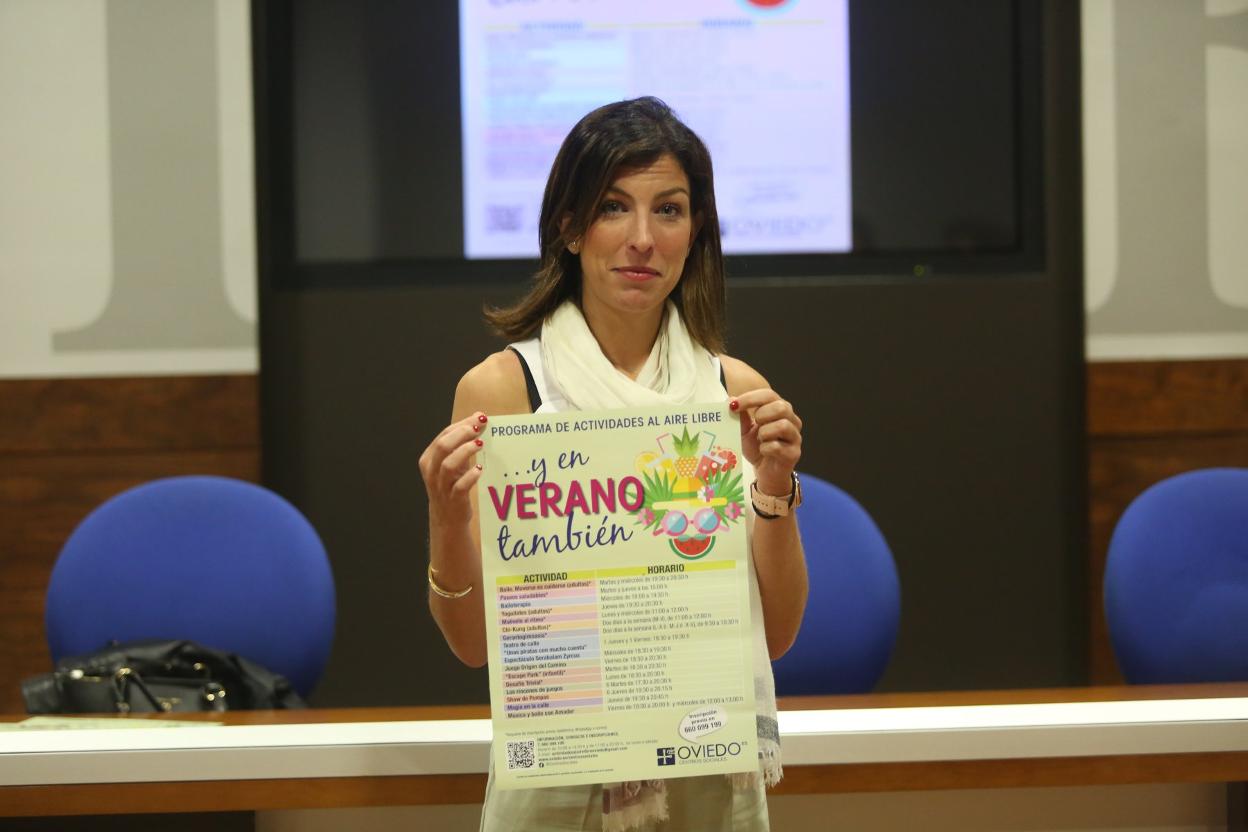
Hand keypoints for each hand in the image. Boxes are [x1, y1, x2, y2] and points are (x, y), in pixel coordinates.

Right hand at [419, 411, 486, 527]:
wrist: (447, 519)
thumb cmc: (451, 485)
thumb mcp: (453, 463)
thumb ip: (463, 442)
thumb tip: (478, 418)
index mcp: (429, 459)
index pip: (443, 435)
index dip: (461, 425)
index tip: (479, 418)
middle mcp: (432, 471)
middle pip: (443, 446)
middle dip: (461, 434)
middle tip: (478, 429)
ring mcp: (441, 486)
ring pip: (448, 465)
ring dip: (465, 451)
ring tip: (480, 445)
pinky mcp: (453, 499)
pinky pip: (460, 486)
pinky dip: (471, 476)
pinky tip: (480, 470)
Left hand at [732, 389, 801, 496]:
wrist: (765, 472)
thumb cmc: (757, 447)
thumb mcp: (744, 430)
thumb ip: (740, 416)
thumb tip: (730, 400)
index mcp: (779, 410)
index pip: (769, 395)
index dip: (751, 398)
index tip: (734, 405)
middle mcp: (792, 420)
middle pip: (781, 407)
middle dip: (762, 415)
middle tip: (754, 425)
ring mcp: (795, 437)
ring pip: (782, 426)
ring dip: (764, 433)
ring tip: (760, 440)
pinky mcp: (794, 454)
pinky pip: (777, 446)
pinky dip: (765, 449)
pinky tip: (763, 451)